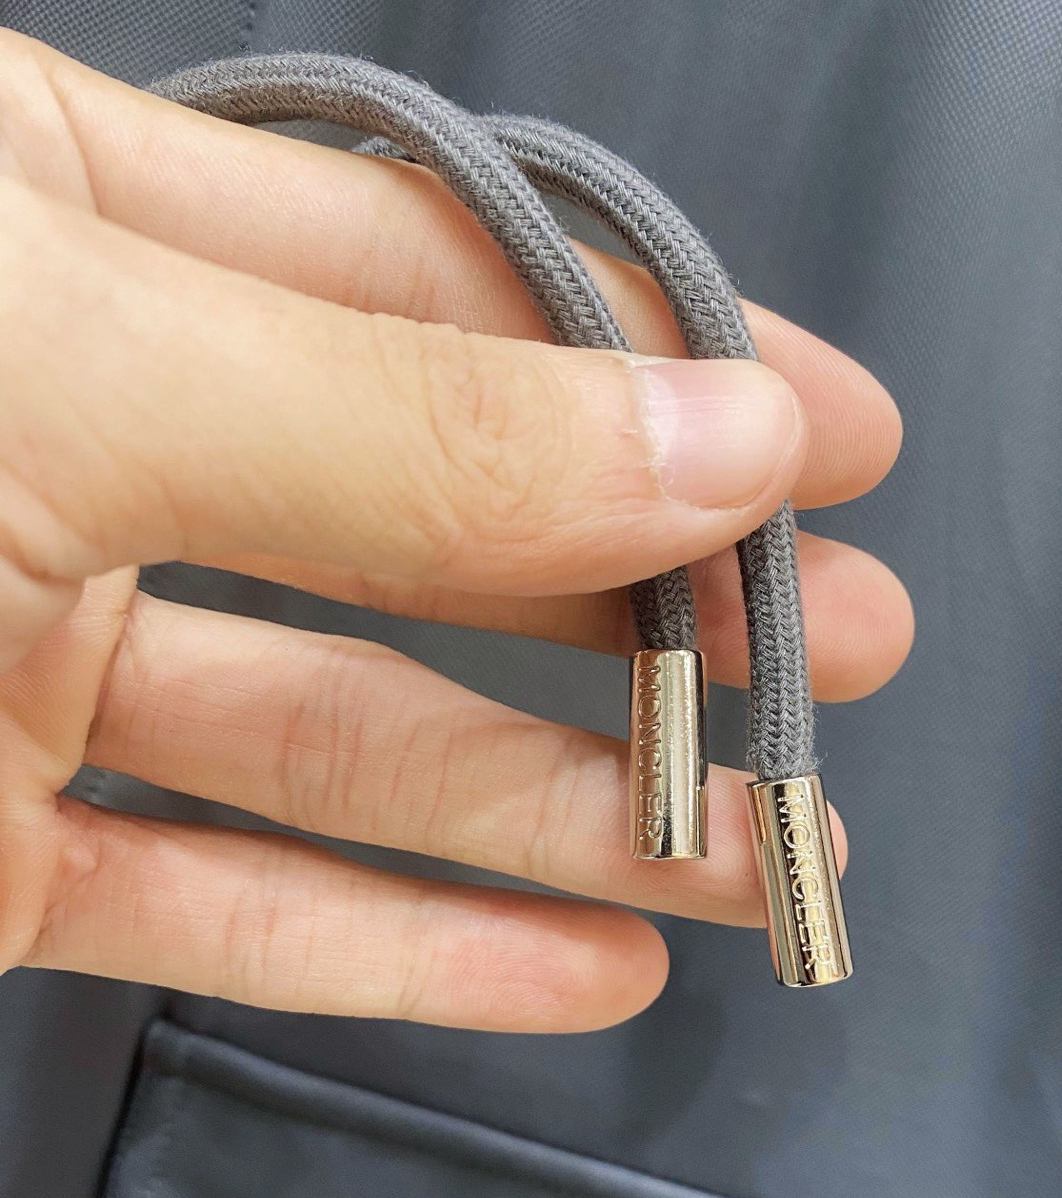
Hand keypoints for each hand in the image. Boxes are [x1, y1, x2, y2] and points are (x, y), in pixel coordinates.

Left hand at [0, 33, 909, 1030]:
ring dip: (578, 810)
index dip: (646, 352)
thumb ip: (397, 425)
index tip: (834, 430)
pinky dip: (407, 948)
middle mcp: (58, 443)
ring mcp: (10, 666)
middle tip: (843, 647)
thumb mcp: (71, 373)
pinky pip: (219, 911)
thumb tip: (716, 436)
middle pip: (422, 521)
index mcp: (51, 234)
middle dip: (653, 593)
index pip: (415, 273)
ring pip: (348, 740)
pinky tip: (589, 963)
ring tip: (776, 850)